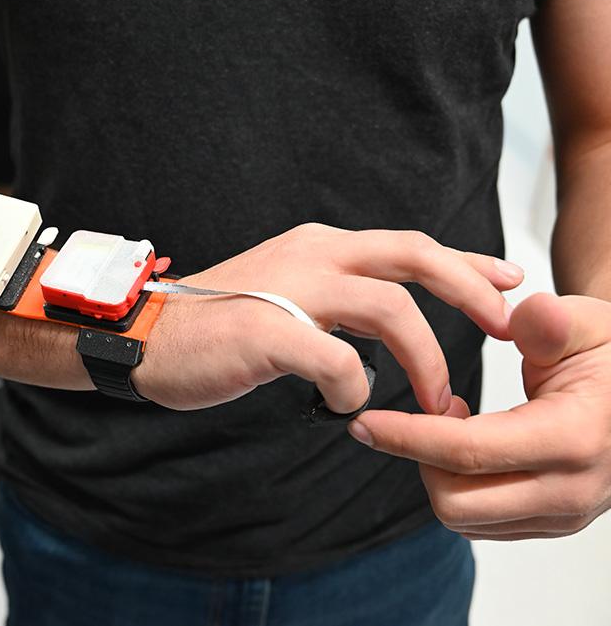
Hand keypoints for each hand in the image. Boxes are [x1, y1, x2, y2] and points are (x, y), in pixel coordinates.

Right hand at [132, 223, 521, 411]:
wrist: (146, 335)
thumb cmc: (216, 325)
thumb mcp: (286, 292)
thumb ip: (336, 301)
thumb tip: (389, 335)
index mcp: (318, 246)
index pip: (407, 245)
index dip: (464, 262)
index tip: (505, 282)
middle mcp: (311, 255)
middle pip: (413, 256)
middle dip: (469, 289)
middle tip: (503, 325)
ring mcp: (289, 290)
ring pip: (390, 310)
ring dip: (425, 358)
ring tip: (438, 402)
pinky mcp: (268, 332)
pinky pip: (338, 363)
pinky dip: (353, 390)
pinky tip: (341, 407)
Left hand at [350, 292, 610, 539]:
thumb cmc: (610, 355)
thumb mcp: (586, 324)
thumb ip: (550, 322)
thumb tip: (526, 315)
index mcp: (574, 438)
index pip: (467, 451)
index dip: (407, 436)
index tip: (364, 422)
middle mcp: (569, 490)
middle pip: (455, 501)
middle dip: (418, 459)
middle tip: (417, 411)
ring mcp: (563, 515)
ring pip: (464, 519)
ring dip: (438, 473)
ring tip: (451, 420)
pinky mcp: (552, 523)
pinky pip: (483, 522)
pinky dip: (460, 486)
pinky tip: (468, 443)